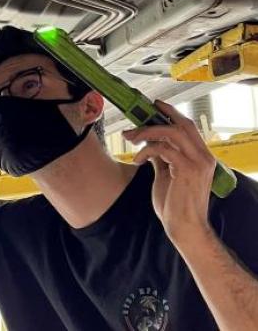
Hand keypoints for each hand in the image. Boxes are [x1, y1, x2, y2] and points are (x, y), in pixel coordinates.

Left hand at [123, 100, 215, 245]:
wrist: (184, 227)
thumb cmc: (175, 204)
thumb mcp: (166, 175)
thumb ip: (162, 158)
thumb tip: (150, 144)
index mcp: (201, 157)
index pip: (188, 127)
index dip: (171, 113)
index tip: (154, 105)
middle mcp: (203, 157)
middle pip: (183, 124)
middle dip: (158, 117)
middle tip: (136, 120)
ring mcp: (197, 162)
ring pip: (172, 132)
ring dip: (147, 132)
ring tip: (130, 139)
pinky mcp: (187, 170)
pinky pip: (163, 149)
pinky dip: (146, 150)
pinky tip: (137, 160)